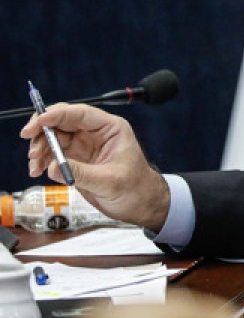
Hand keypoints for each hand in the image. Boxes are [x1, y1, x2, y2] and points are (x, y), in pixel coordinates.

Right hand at [20, 103, 170, 231]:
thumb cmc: (135, 188)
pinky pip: (52, 153)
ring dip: (40, 147)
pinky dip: (42, 159)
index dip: (57, 114)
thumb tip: (52, 167)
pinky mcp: (75, 159)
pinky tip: (37, 170)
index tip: (39, 122)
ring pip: (53, 136)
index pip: (81, 114)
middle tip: (30, 143)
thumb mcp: (110, 181)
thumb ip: (81, 173)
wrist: (139, 204)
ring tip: (34, 165)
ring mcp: (84, 145)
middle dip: (42, 130)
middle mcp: (95, 133)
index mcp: (111, 128)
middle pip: (62, 121)